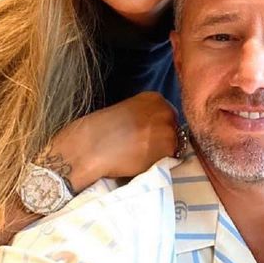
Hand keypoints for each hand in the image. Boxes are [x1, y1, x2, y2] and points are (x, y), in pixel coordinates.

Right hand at [50, 92, 178, 191]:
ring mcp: (168, 131)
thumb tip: (152, 129)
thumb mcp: (125, 111)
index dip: (158, 128)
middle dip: (163, 139)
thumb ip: (143, 116)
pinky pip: (169, 159)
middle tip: (144, 149)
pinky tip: (142, 164)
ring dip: (162, 153)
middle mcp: (165, 111)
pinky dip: (159, 163)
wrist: (89, 148)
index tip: (146, 135)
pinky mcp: (167, 151)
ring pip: (173, 145)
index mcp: (154, 98)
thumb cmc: (98, 129)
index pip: (167, 114)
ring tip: (142, 158)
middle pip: (174, 129)